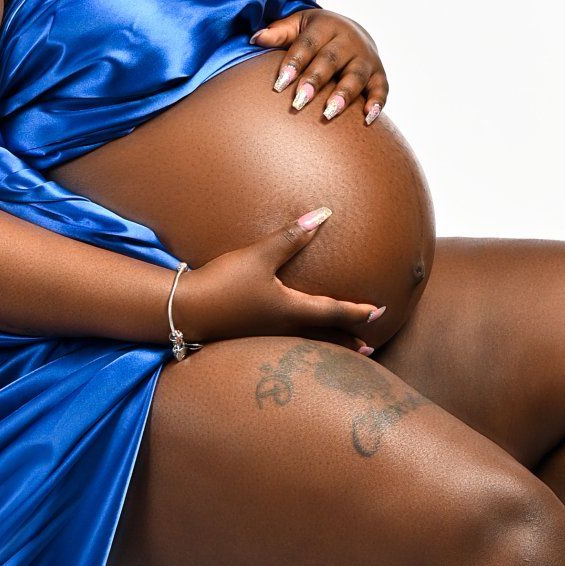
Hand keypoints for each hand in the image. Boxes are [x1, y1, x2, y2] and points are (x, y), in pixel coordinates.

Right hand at [173, 209, 385, 352]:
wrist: (186, 311)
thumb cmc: (225, 283)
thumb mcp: (259, 256)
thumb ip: (291, 237)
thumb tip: (323, 214)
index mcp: (292, 310)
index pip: (334, 311)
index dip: (358, 311)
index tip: (378, 312)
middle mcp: (284, 329)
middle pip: (325, 337)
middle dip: (348, 341)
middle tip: (370, 348)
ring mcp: (266, 338)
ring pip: (306, 344)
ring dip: (328, 347)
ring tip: (341, 350)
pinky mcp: (250, 340)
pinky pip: (286, 345)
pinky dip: (303, 345)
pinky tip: (293, 340)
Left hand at [249, 6, 388, 124]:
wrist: (353, 31)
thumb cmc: (316, 33)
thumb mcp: (298, 25)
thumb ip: (279, 33)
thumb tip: (255, 38)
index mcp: (326, 25)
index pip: (308, 44)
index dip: (294, 63)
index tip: (279, 84)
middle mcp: (349, 39)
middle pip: (331, 60)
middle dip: (315, 80)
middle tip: (299, 101)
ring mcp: (366, 57)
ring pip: (356, 75)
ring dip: (344, 94)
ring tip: (329, 113)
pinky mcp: (379, 74)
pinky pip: (381, 88)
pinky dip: (377, 103)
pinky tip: (367, 118)